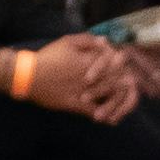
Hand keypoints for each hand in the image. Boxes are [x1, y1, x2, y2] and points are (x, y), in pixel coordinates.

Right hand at [23, 36, 138, 120]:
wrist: (28, 75)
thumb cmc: (47, 57)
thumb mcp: (66, 41)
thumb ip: (87, 40)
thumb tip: (105, 41)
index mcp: (88, 61)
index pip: (113, 63)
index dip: (122, 65)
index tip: (126, 66)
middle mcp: (88, 77)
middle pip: (114, 79)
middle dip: (124, 81)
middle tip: (131, 83)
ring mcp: (82, 91)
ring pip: (106, 96)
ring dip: (118, 98)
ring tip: (126, 100)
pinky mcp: (74, 104)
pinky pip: (92, 111)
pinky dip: (103, 115)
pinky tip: (110, 118)